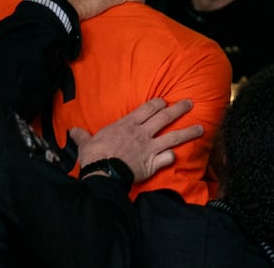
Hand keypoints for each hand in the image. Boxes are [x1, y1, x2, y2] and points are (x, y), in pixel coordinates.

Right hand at [71, 98, 202, 182]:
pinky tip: (176, 156)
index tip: (165, 101)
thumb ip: (82, 135)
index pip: (147, 109)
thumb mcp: (86, 142)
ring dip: (188, 131)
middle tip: (191, 103)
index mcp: (127, 124)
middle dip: (179, 109)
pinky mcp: (152, 164)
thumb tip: (72, 131)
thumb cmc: (94, 155)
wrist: (103, 172)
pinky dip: (173, 156)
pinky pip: (167, 158)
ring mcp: (149, 148)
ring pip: (173, 137)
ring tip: (201, 127)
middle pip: (164, 118)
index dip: (158, 104)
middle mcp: (142, 134)